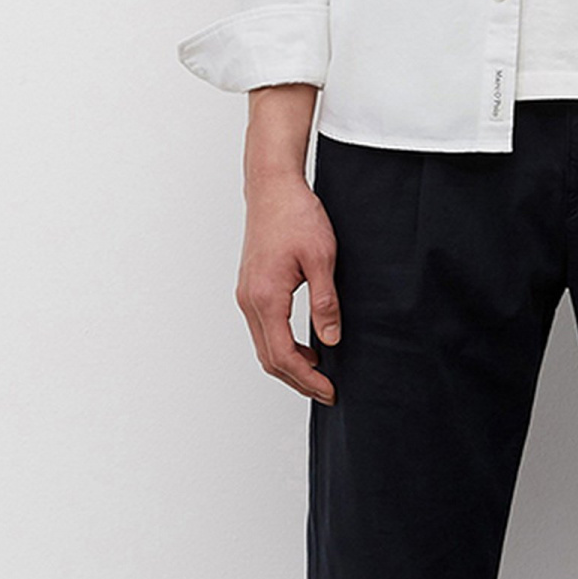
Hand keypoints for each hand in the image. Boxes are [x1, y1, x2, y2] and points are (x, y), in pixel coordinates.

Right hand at [236, 85, 339, 402]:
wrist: (273, 188)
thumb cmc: (297, 216)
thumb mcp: (322, 258)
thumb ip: (325, 302)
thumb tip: (330, 340)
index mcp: (266, 297)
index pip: (284, 355)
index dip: (307, 379)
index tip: (330, 390)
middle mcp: (249, 301)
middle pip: (269, 358)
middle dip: (298, 380)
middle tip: (327, 390)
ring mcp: (246, 295)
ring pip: (264, 346)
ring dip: (289, 364)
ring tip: (320, 372)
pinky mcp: (250, 288)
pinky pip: (263, 329)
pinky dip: (282, 345)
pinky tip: (306, 346)